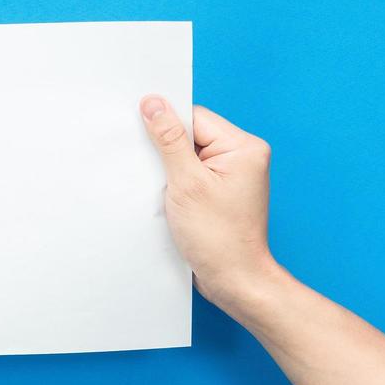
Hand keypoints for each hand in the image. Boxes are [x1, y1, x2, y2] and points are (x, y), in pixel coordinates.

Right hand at [139, 96, 277, 311]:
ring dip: (168, 169)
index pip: (194, 117)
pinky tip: (167, 198)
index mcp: (244, 147)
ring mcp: (231, 175)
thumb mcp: (187, 183)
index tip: (140, 134)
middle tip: (155, 172)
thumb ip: (168, 140)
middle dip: (165, 150)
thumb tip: (153, 104)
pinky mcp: (218, 192)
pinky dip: (173, 182)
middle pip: (190, 135)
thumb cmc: (219, 238)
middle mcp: (242, 156)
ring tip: (165, 190)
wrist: (234, 280)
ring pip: (186, 155)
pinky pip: (190, 174)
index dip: (165, 125)